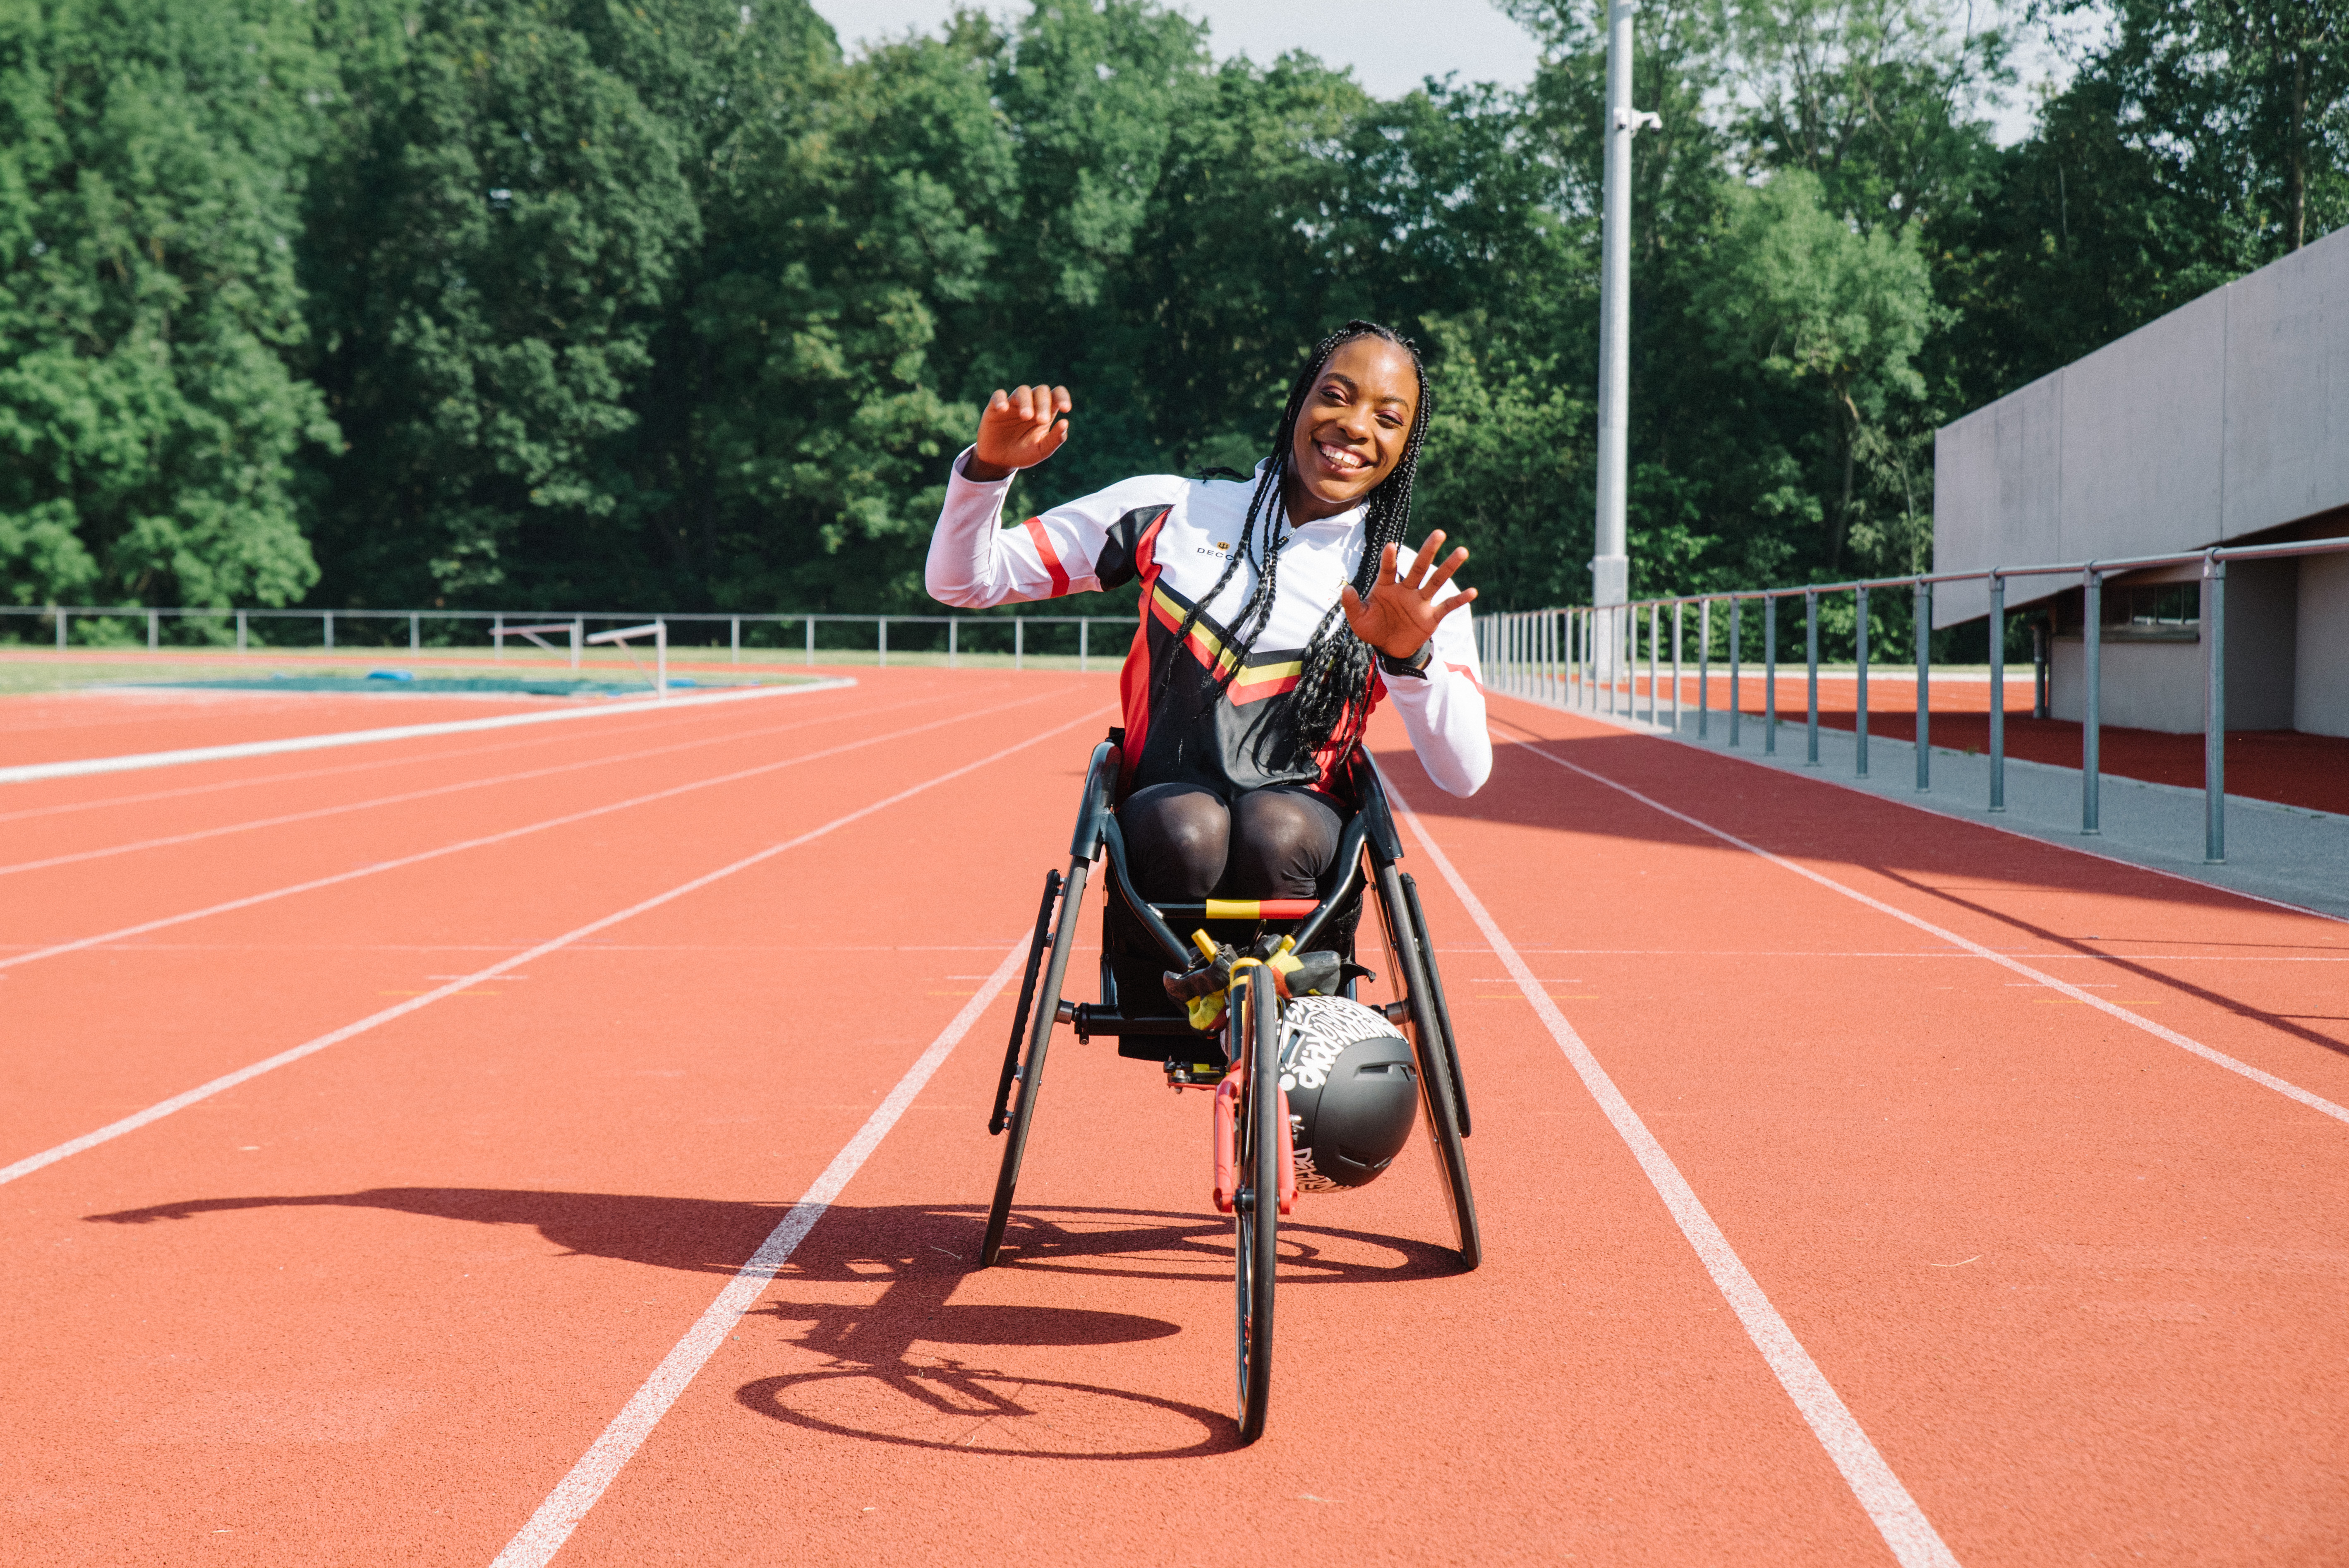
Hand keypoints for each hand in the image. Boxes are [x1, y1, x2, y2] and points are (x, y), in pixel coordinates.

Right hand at [964, 384, 1071, 480]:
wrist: (1000, 462)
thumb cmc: (1024, 453)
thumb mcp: (1041, 450)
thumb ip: (1054, 439)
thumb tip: (1065, 422)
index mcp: (1046, 411)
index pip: (1057, 394)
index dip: (1063, 397)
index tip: (1066, 409)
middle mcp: (1031, 403)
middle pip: (1041, 391)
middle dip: (1043, 404)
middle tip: (1042, 421)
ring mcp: (1013, 403)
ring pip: (1022, 390)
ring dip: (1026, 401)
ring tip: (1026, 416)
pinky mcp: (995, 407)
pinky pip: (998, 396)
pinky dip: (1001, 399)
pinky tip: (1003, 409)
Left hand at [1339, 532, 1476, 659]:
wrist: (1389, 648)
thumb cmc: (1372, 629)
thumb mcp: (1358, 619)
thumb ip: (1352, 604)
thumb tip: (1347, 588)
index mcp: (1386, 587)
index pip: (1388, 569)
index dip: (1389, 559)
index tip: (1391, 546)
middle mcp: (1406, 590)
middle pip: (1418, 567)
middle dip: (1428, 551)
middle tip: (1439, 533)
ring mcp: (1420, 602)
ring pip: (1436, 581)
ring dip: (1449, 567)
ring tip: (1462, 552)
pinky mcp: (1431, 617)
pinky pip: (1447, 606)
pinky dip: (1459, 600)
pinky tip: (1473, 592)